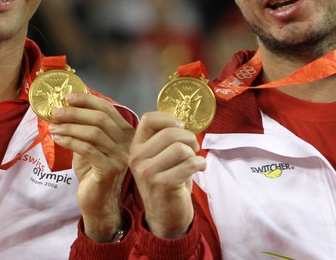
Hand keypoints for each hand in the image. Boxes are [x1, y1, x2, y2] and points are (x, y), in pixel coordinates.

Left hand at [49, 93, 134, 241]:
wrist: (97, 202)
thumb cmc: (93, 172)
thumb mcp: (90, 144)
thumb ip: (84, 127)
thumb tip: (66, 106)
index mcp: (125, 133)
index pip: (108, 109)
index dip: (87, 100)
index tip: (68, 97)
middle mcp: (127, 143)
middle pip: (101, 119)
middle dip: (75, 112)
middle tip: (56, 112)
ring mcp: (120, 157)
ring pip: (94, 133)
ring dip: (70, 127)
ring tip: (53, 127)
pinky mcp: (109, 170)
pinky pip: (88, 149)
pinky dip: (70, 141)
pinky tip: (58, 139)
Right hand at [129, 111, 205, 238]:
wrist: (165, 216)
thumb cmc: (167, 182)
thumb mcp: (158, 158)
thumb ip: (164, 139)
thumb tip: (181, 122)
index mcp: (135, 147)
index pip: (149, 119)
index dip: (169, 119)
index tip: (181, 127)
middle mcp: (137, 158)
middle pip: (169, 132)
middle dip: (189, 137)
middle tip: (194, 147)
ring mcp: (147, 172)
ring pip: (180, 148)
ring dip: (194, 153)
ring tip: (194, 161)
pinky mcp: (162, 184)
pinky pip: (189, 163)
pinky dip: (200, 164)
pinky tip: (199, 169)